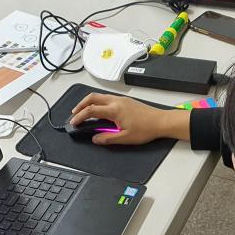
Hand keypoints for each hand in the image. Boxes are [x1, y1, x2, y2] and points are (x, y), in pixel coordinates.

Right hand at [69, 93, 189, 144]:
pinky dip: (98, 102)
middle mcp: (116, 101)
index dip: (80, 116)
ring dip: (89, 102)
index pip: (91, 110)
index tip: (74, 122)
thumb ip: (108, 138)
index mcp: (114, 110)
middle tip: (74, 114)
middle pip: (92, 98)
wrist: (161, 121)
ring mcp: (121, 99)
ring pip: (99, 96)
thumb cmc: (146, 129)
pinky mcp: (125, 101)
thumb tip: (95, 138)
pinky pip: (107, 97)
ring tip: (83, 111)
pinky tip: (98, 110)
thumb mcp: (125, 138)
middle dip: (80, 105)